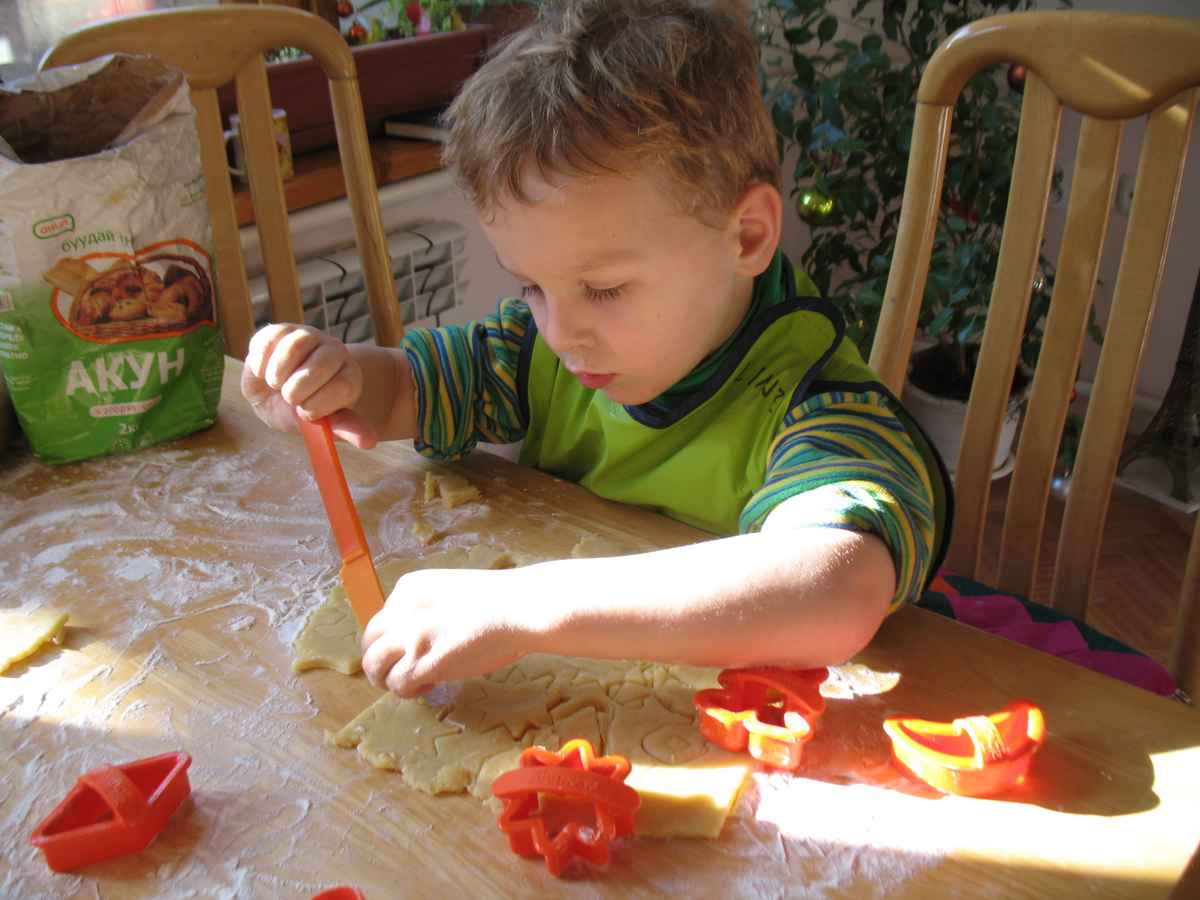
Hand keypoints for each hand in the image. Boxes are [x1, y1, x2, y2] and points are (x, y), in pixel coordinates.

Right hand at [241, 323, 375, 446]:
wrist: (280, 393)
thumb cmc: (306, 408)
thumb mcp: (325, 423)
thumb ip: (345, 428)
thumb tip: (368, 442)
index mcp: (350, 376)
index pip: (343, 387)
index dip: (318, 405)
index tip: (306, 413)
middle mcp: (334, 351)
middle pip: (321, 365)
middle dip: (297, 390)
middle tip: (289, 398)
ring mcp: (309, 337)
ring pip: (296, 345)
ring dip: (278, 372)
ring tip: (276, 384)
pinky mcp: (282, 330)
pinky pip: (270, 338)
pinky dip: (261, 360)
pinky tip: (262, 372)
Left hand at [360, 568, 531, 696]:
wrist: (522, 608)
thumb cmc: (500, 601)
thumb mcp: (450, 592)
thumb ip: (428, 610)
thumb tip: (420, 638)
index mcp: (408, 588)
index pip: (382, 619)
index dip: (394, 639)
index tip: (413, 649)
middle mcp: (401, 609)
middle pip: (369, 642)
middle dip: (382, 661)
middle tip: (404, 671)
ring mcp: (409, 636)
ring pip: (374, 665)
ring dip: (387, 679)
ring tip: (411, 683)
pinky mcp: (421, 662)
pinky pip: (397, 684)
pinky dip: (407, 691)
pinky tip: (429, 687)